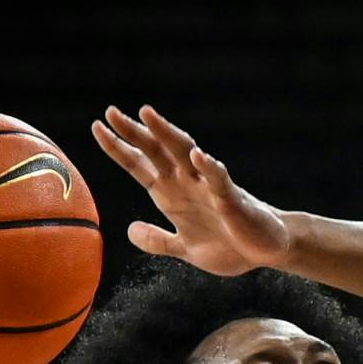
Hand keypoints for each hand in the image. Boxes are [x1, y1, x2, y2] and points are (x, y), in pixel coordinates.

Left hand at [91, 105, 291, 275]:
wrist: (266, 251)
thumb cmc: (230, 245)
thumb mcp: (185, 248)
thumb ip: (158, 240)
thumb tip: (129, 231)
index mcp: (171, 194)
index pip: (139, 165)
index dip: (118, 148)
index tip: (96, 128)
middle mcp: (187, 183)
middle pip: (156, 151)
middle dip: (134, 132)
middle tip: (110, 112)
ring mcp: (208, 188)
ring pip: (184, 153)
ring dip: (166, 134)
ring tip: (148, 115)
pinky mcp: (232, 199)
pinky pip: (219, 179)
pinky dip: (208, 167)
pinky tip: (197, 155)